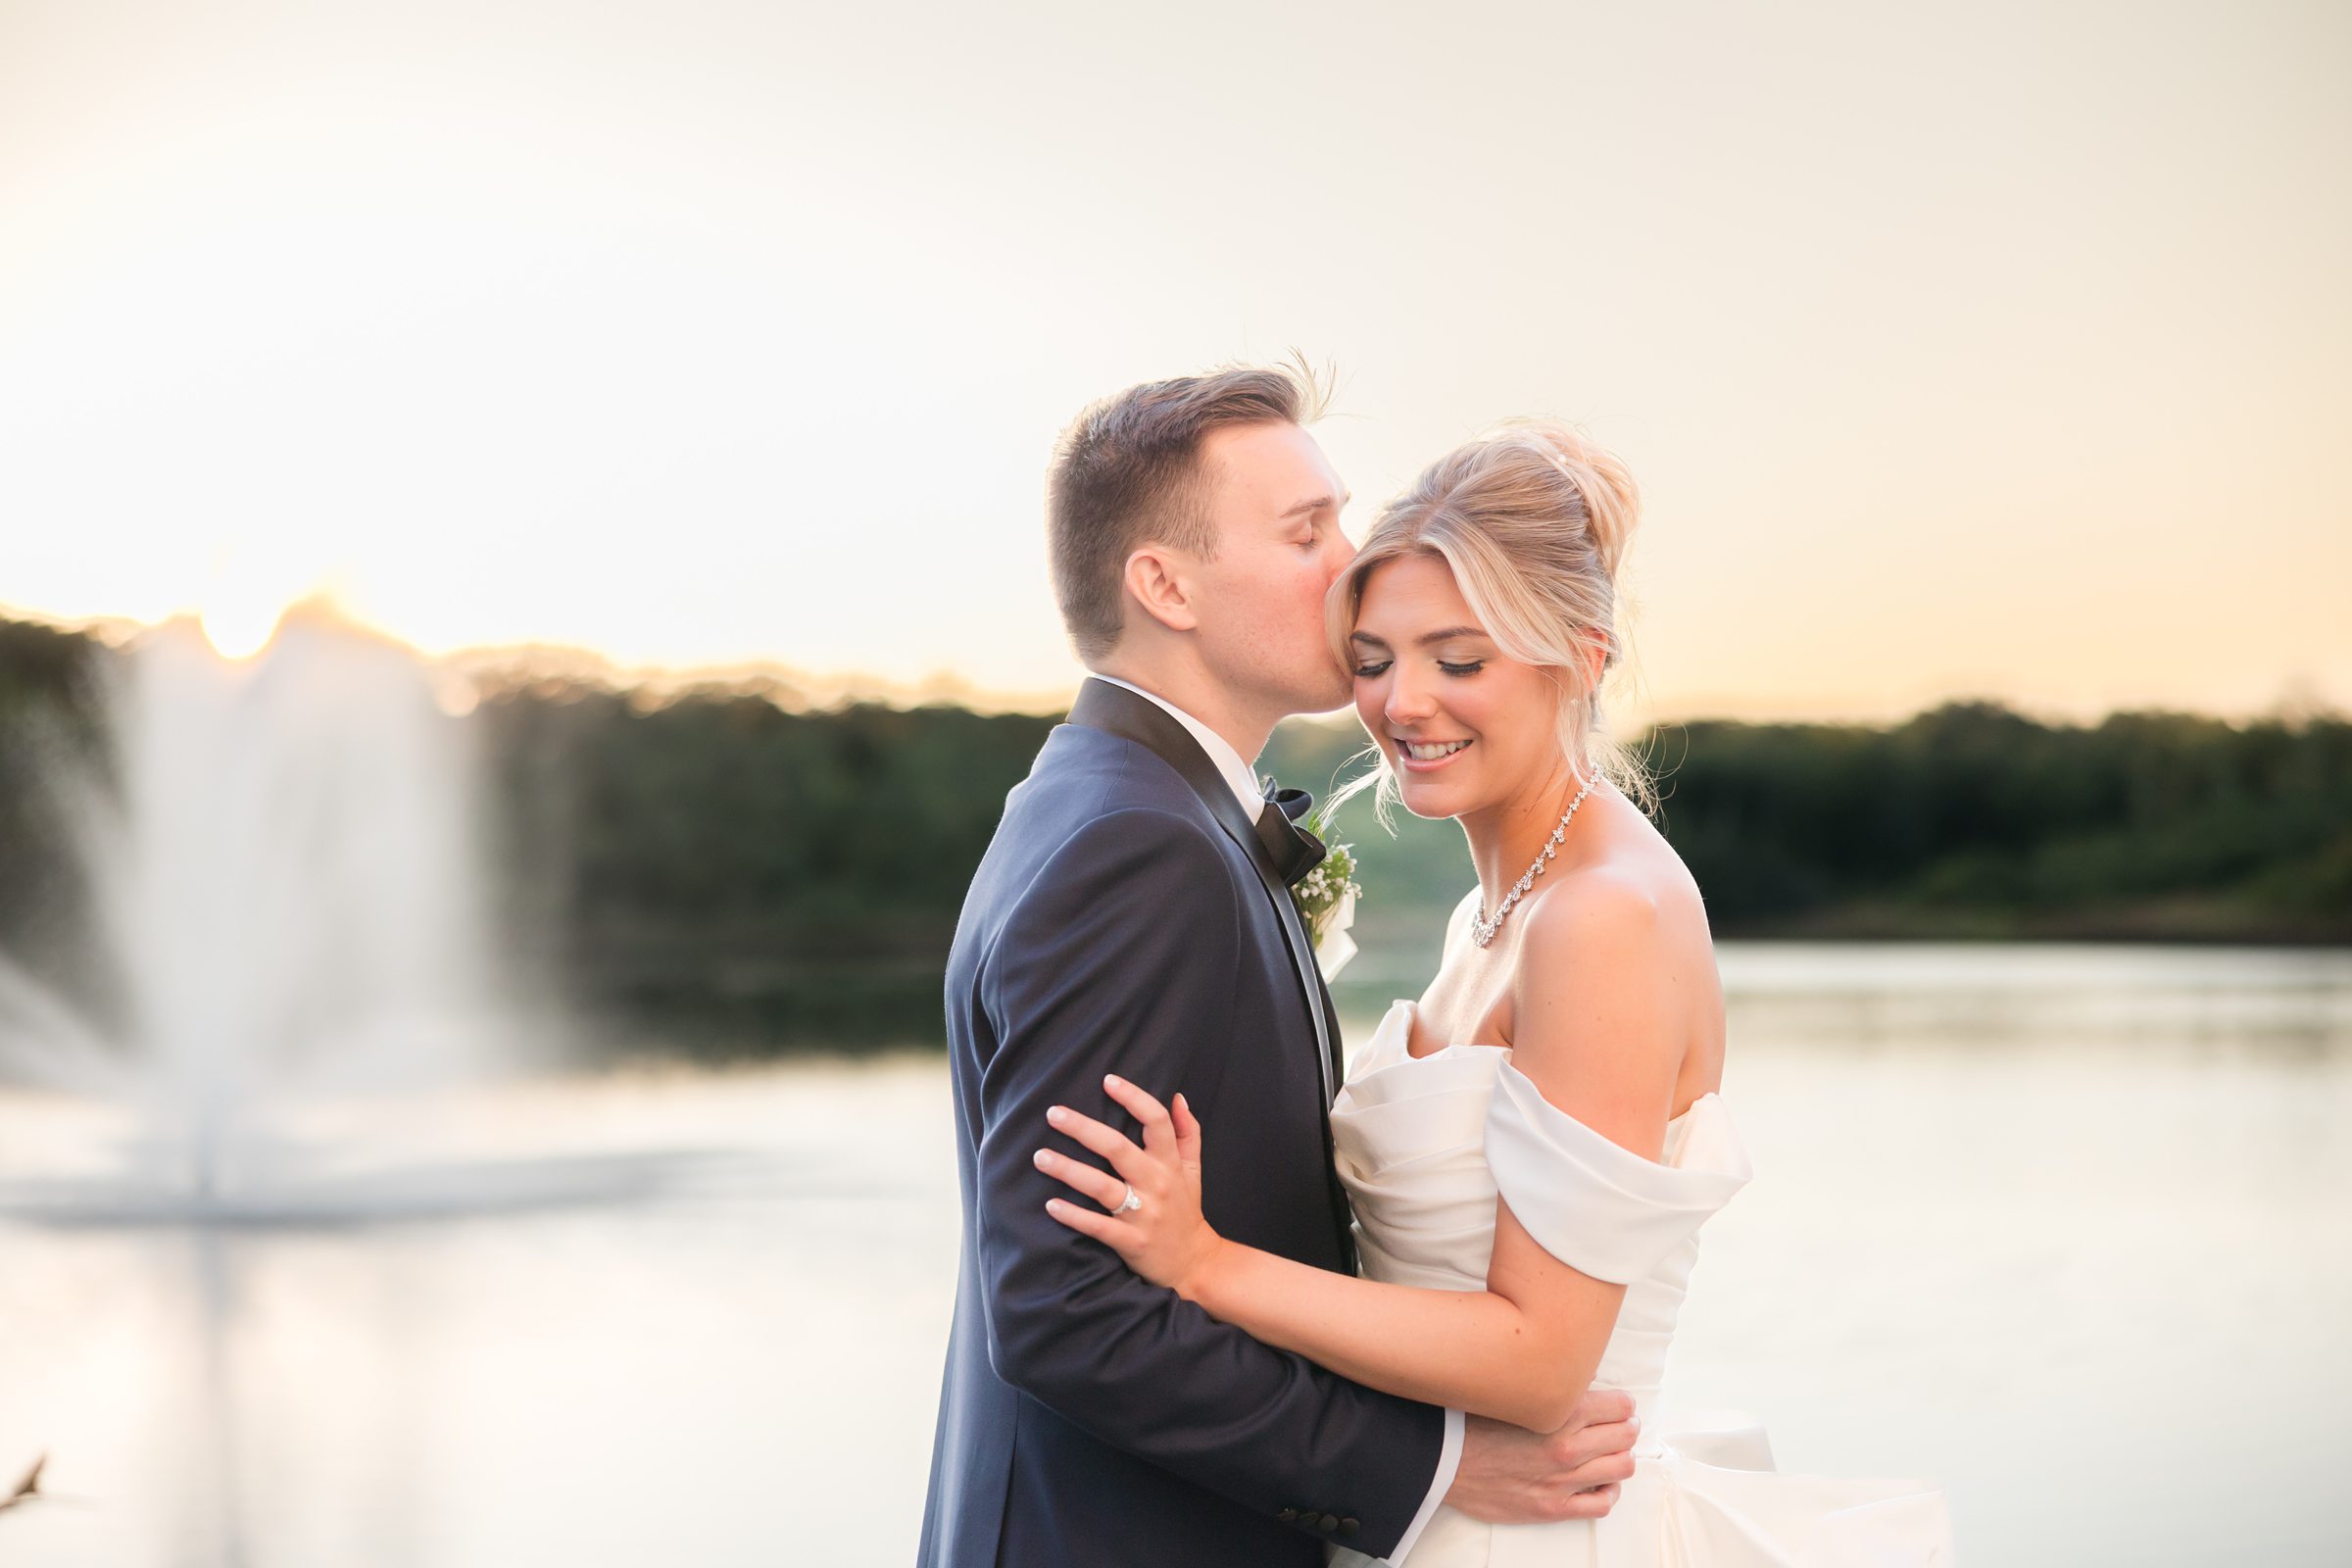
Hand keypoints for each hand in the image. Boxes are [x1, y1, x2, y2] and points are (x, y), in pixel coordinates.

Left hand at [1036, 1074, 1224, 1297]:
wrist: (1194, 1262)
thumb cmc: (1186, 1209)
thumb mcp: (1194, 1170)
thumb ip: (1188, 1133)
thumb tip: (1177, 1097)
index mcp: (1170, 1163)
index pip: (1157, 1121)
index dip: (1134, 1098)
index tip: (1108, 1080)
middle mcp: (1157, 1184)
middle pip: (1118, 1149)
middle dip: (1083, 1129)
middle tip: (1053, 1113)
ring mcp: (1144, 1214)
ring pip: (1102, 1187)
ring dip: (1068, 1170)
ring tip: (1040, 1157)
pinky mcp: (1131, 1241)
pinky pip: (1098, 1226)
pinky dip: (1074, 1216)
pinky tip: (1051, 1204)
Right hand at [1443, 1389, 1639, 1524]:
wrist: (1442, 1460)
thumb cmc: (1473, 1421)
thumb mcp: (1514, 1391)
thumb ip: (1549, 1386)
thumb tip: (1577, 1377)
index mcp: (1561, 1412)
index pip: (1620, 1406)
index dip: (1621, 1404)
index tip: (1617, 1405)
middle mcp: (1568, 1446)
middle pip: (1626, 1435)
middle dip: (1625, 1427)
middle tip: (1618, 1425)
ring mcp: (1563, 1480)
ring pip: (1622, 1467)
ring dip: (1621, 1457)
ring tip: (1611, 1452)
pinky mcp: (1552, 1508)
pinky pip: (1602, 1503)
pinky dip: (1608, 1491)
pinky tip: (1599, 1481)